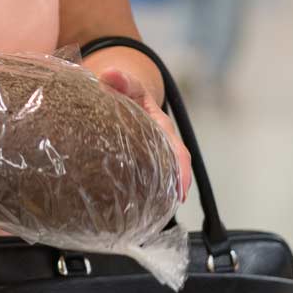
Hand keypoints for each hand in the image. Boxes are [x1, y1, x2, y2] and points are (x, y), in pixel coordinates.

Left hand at [97, 68, 193, 202]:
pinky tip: (126, 209)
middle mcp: (158, 145)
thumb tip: (110, 75)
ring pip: (156, 178)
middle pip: (170, 171)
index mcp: (161, 128)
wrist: (119, 91)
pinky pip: (138, 179)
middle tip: (162, 211)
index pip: (177, 152)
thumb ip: (121, 80)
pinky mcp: (133, 162)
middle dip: (170, 191)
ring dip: (154, 196)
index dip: (181, 171)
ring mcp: (147, 155)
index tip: (182, 191)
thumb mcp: (127, 84)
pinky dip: (137, 193)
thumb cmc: (125, 89)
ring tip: (144, 217)